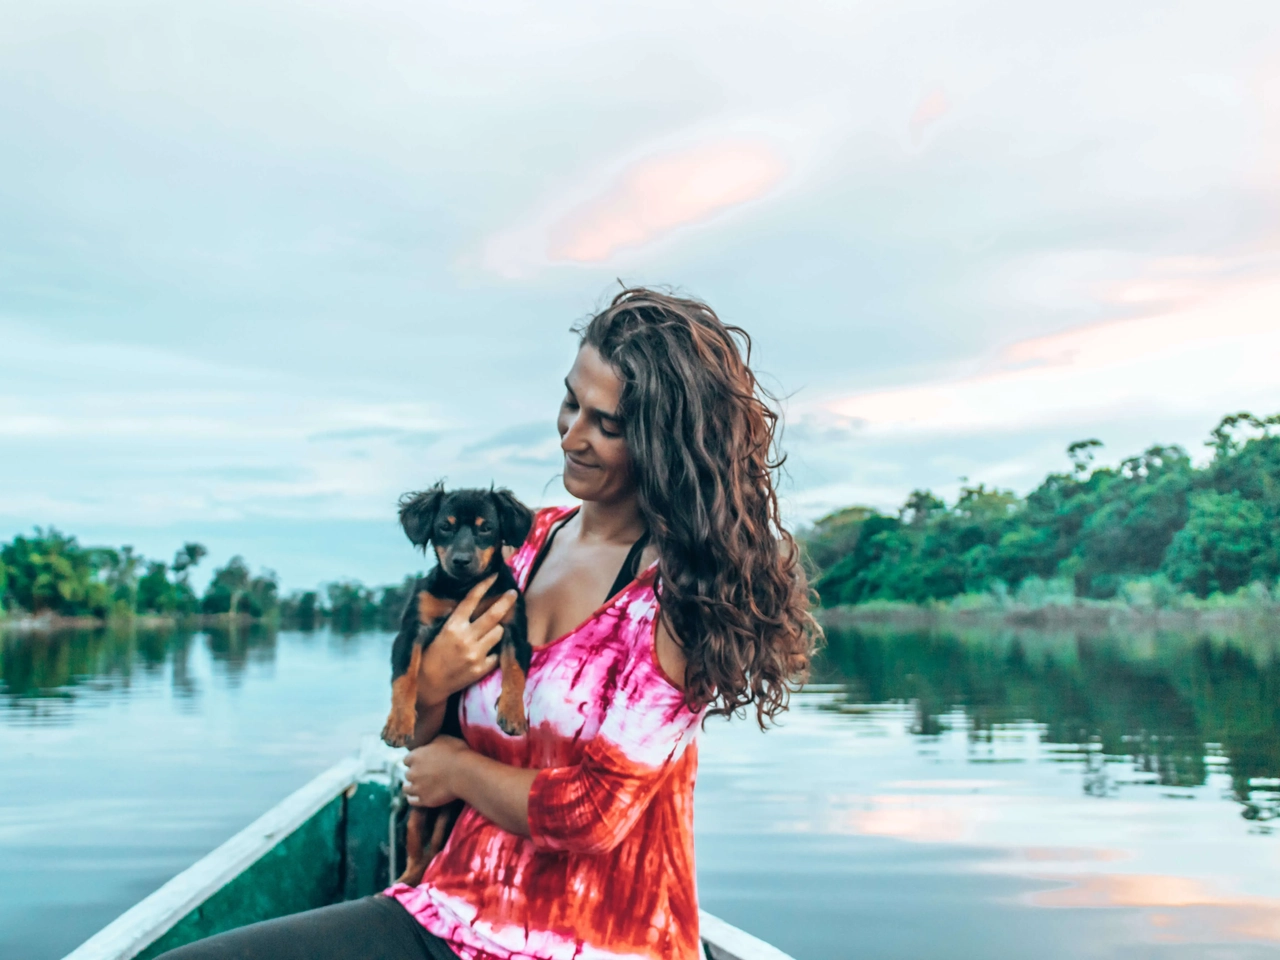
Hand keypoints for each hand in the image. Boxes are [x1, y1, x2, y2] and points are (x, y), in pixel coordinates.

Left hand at [403, 735, 469, 806]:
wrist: (465, 774)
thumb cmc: (457, 754)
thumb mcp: (444, 739)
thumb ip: (432, 742)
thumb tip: (430, 743)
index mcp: (415, 756)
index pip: (406, 759)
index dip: (414, 761)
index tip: (422, 762)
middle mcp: (412, 772)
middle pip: (407, 774)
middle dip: (414, 774)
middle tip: (424, 774)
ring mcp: (417, 787)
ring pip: (406, 788)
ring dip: (412, 787)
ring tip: (419, 786)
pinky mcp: (423, 800)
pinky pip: (412, 801)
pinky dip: (414, 798)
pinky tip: (420, 796)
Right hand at [417, 575, 517, 707]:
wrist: (429, 684)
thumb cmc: (432, 654)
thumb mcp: (440, 632)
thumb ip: (457, 619)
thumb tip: (475, 602)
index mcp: (452, 626)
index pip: (471, 600)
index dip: (484, 585)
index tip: (494, 576)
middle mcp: (465, 638)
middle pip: (494, 614)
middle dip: (506, 601)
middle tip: (513, 593)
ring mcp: (475, 654)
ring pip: (499, 632)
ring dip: (497, 629)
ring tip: (491, 631)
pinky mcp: (481, 668)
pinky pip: (497, 653)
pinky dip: (494, 650)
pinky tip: (487, 651)